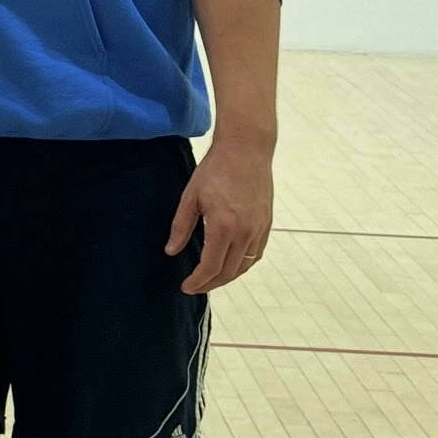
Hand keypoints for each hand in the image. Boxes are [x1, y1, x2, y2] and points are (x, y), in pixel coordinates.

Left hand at [165, 136, 273, 293]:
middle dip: (210, 283)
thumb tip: (171, 251)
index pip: (210, 267)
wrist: (246, 150)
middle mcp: (244, 232)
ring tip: (211, 279)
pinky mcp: (266, 224)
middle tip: (195, 286)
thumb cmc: (215, 170)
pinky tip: (231, 264)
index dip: (198, 281)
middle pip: (228, 271)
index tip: (186, 287)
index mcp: (223, 226)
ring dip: (227, 277)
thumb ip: (181, 227)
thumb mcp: (191, 197)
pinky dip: (243, 265)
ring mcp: (258, 229)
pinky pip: (256, 254)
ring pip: (244, 266)